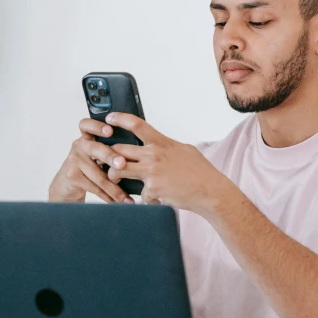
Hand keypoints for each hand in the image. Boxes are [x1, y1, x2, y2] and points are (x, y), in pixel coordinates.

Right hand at [48, 118, 134, 203]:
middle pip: (96, 149)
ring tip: (127, 197)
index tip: (109, 131)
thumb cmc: (89, 167)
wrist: (66, 185)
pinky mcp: (72, 177)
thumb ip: (110, 149)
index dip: (97, 126)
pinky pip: (95, 188)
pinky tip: (118, 201)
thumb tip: (137, 156)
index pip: (87, 125)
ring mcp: (74, 161)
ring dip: (115, 189)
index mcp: (88, 137)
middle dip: (111, 157)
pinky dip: (109, 197)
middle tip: (122, 164)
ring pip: (99, 175)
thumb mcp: (96, 154)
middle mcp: (80, 146)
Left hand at [104, 112, 227, 212]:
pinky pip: (140, 194)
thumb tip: (159, 146)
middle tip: (107, 160)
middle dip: (109, 155)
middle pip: (119, 150)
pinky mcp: (152, 189)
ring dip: (114, 176)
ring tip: (117, 180)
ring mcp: (151, 172)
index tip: (110, 118)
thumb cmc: (201, 172)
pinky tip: (157, 199)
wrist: (210, 191)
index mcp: (162, 143)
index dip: (120, 119)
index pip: (136, 125)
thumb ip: (167, 146)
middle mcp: (154, 155)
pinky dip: (146, 198)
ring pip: (118, 170)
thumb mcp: (185, 150)